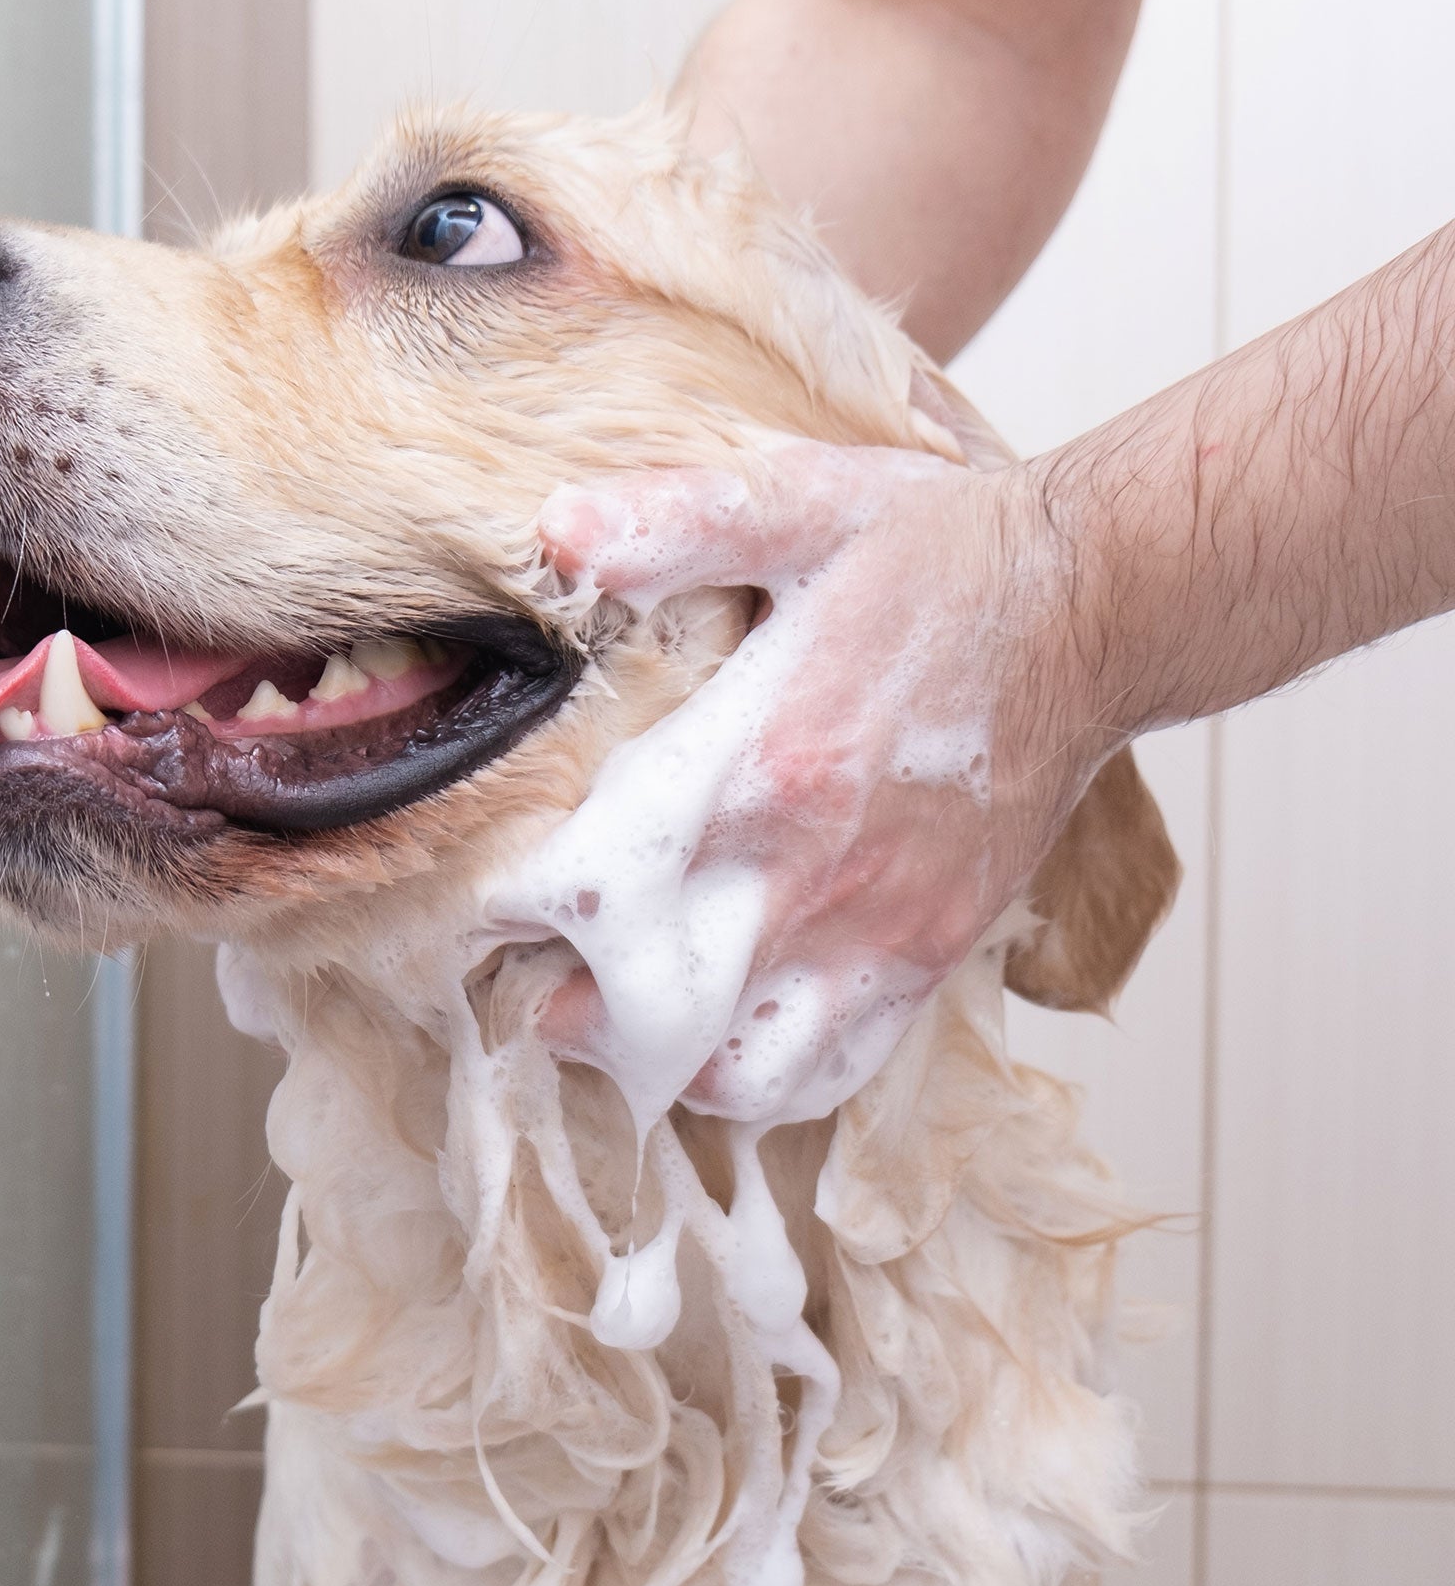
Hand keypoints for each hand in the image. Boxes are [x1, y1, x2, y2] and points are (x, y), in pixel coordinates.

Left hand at [495, 440, 1101, 1132]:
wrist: (1093, 604)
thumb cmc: (942, 556)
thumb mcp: (799, 502)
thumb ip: (671, 521)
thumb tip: (555, 534)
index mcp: (760, 763)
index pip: (590, 885)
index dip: (514, 904)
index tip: (491, 890)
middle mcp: (811, 871)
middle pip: (641, 1009)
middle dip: (562, 1004)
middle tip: (531, 971)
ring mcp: (877, 930)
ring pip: (729, 1073)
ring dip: (651, 1061)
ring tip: (616, 1013)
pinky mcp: (928, 959)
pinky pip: (827, 1076)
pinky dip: (753, 1083)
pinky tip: (717, 1037)